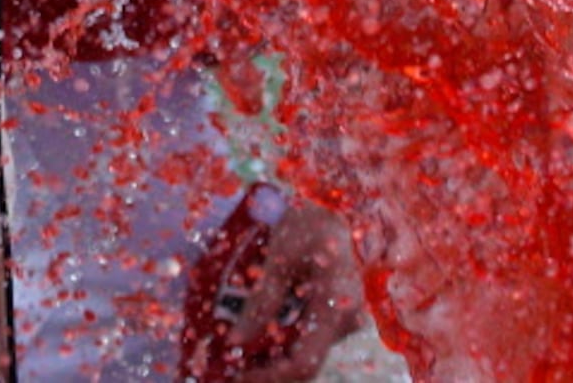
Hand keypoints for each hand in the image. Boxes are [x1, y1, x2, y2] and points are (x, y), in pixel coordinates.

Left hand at [189, 191, 366, 382]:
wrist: (331, 207)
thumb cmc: (306, 222)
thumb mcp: (278, 256)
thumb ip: (262, 300)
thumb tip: (236, 341)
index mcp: (336, 305)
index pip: (304, 362)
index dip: (268, 376)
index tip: (235, 376)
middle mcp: (346, 321)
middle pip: (303, 365)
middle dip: (264, 372)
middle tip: (226, 370)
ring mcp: (342, 321)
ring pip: (303, 356)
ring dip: (269, 362)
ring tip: (233, 358)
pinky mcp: (333, 318)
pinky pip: (306, 342)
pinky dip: (278, 347)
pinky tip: (251, 344)